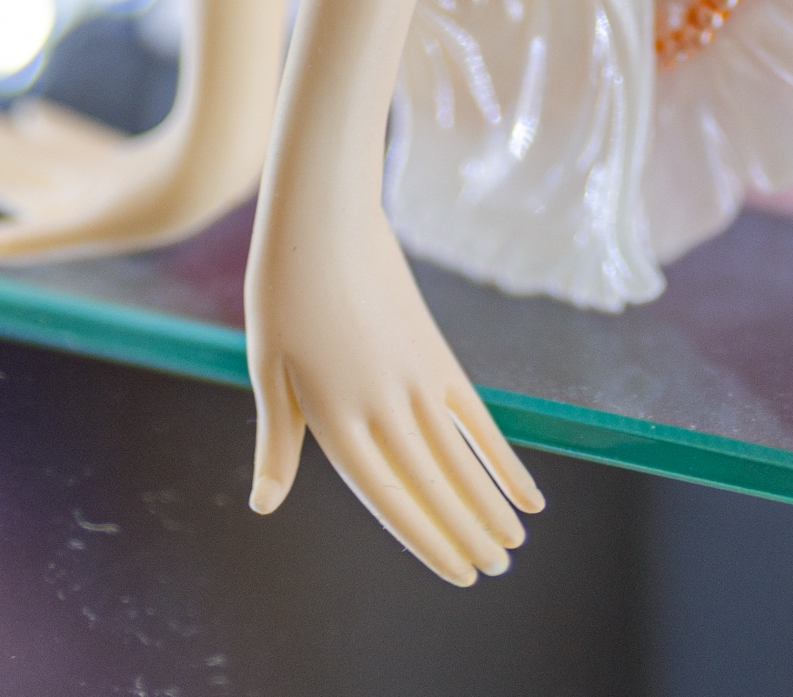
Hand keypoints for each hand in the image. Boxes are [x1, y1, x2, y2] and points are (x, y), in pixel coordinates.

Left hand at [0, 95, 261, 266]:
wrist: (229, 174)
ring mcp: (106, 187)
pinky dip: (55, 136)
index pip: (7, 185)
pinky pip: (79, 150)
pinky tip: (31, 119)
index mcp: (66, 217)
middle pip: (17, 173)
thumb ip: (37, 239)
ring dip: (9, 142)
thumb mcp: (92, 223)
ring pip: (44, 160)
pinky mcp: (131, 170)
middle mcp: (82, 204)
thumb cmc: (162, 201)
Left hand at [242, 196, 541, 582]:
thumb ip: (277, 440)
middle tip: (497, 572)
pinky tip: (527, 488)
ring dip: (490, 504)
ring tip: (516, 546)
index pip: (389, 498)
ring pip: (460, 458)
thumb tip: (265, 505)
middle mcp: (381, 407)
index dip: (426, 540)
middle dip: (466, 533)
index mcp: (334, 418)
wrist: (323, 218)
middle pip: (433, 485)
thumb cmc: (282, 291)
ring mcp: (416, 379)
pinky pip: (476, 416)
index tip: (458, 573)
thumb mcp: (266, 367)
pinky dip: (502, 454)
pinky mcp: (436, 354)